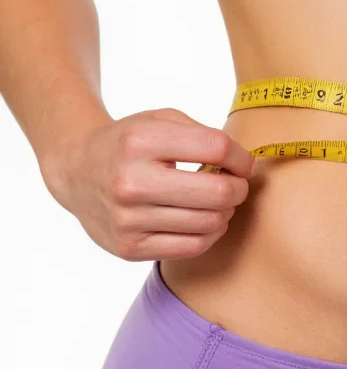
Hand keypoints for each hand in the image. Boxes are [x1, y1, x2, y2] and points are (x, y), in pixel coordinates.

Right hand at [43, 108, 255, 260]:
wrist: (77, 170)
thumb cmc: (130, 144)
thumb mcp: (160, 120)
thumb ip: (203, 135)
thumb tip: (246, 166)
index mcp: (140, 141)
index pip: (216, 148)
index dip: (241, 156)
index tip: (243, 162)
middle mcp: (130, 182)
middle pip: (218, 192)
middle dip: (240, 188)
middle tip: (236, 184)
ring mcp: (127, 219)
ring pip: (210, 222)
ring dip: (226, 211)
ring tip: (217, 200)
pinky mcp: (129, 248)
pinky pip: (193, 247)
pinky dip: (210, 233)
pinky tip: (204, 219)